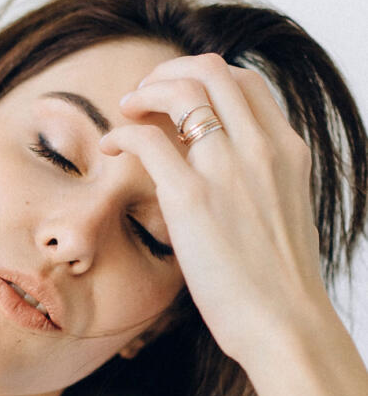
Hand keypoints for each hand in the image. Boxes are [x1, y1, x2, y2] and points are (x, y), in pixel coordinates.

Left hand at [99, 53, 326, 363]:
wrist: (285, 324)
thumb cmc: (280, 282)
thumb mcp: (283, 212)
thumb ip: (261, 180)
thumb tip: (227, 170)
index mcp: (286, 150)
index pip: (245, 82)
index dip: (205, 78)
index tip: (178, 98)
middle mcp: (261, 147)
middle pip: (211, 71)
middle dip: (169, 72)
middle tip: (144, 95)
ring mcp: (227, 169)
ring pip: (181, 90)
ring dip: (145, 91)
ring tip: (126, 109)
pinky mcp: (191, 199)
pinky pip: (146, 140)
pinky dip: (121, 133)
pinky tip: (109, 147)